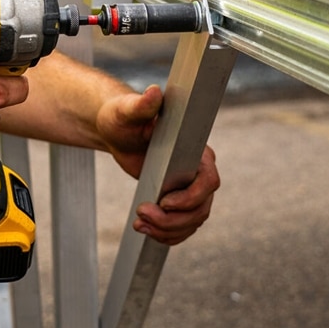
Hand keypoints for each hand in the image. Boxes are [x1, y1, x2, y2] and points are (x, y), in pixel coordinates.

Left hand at [97, 85, 220, 245]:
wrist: (119, 131)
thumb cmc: (124, 117)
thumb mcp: (128, 111)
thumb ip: (142, 105)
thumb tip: (153, 92)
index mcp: (195, 149)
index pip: (209, 181)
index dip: (190, 197)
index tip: (163, 200)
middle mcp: (199, 170)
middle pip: (201, 209)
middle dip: (172, 220)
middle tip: (142, 215)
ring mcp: (191, 187)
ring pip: (193, 222)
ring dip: (167, 230)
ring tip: (140, 224)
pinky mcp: (179, 199)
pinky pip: (183, 227)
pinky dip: (167, 234)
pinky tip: (146, 229)